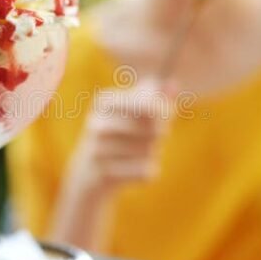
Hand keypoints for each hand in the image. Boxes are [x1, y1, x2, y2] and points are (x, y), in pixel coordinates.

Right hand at [65, 78, 172, 198]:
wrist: (87, 173)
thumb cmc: (118, 134)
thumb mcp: (133, 111)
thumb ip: (156, 96)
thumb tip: (173, 85)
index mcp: (104, 101)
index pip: (150, 104)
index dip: (164, 113)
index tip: (162, 116)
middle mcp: (97, 123)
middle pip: (152, 128)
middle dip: (160, 134)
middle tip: (154, 137)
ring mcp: (98, 149)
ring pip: (149, 150)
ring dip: (152, 153)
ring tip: (139, 153)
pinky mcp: (105, 174)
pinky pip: (145, 171)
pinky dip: (148, 171)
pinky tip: (136, 170)